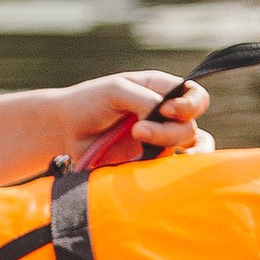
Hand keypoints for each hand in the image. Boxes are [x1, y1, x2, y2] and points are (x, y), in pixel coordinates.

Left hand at [62, 70, 209, 163]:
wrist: (65, 130)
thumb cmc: (89, 101)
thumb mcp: (116, 90)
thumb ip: (144, 100)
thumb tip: (163, 118)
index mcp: (161, 90)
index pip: (195, 95)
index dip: (189, 104)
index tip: (164, 110)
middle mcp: (166, 115)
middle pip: (189, 126)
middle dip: (168, 131)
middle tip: (137, 131)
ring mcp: (159, 140)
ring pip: (188, 148)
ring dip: (172, 149)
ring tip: (157, 153)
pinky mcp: (149, 161)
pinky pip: (172, 167)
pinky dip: (173, 170)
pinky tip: (159, 167)